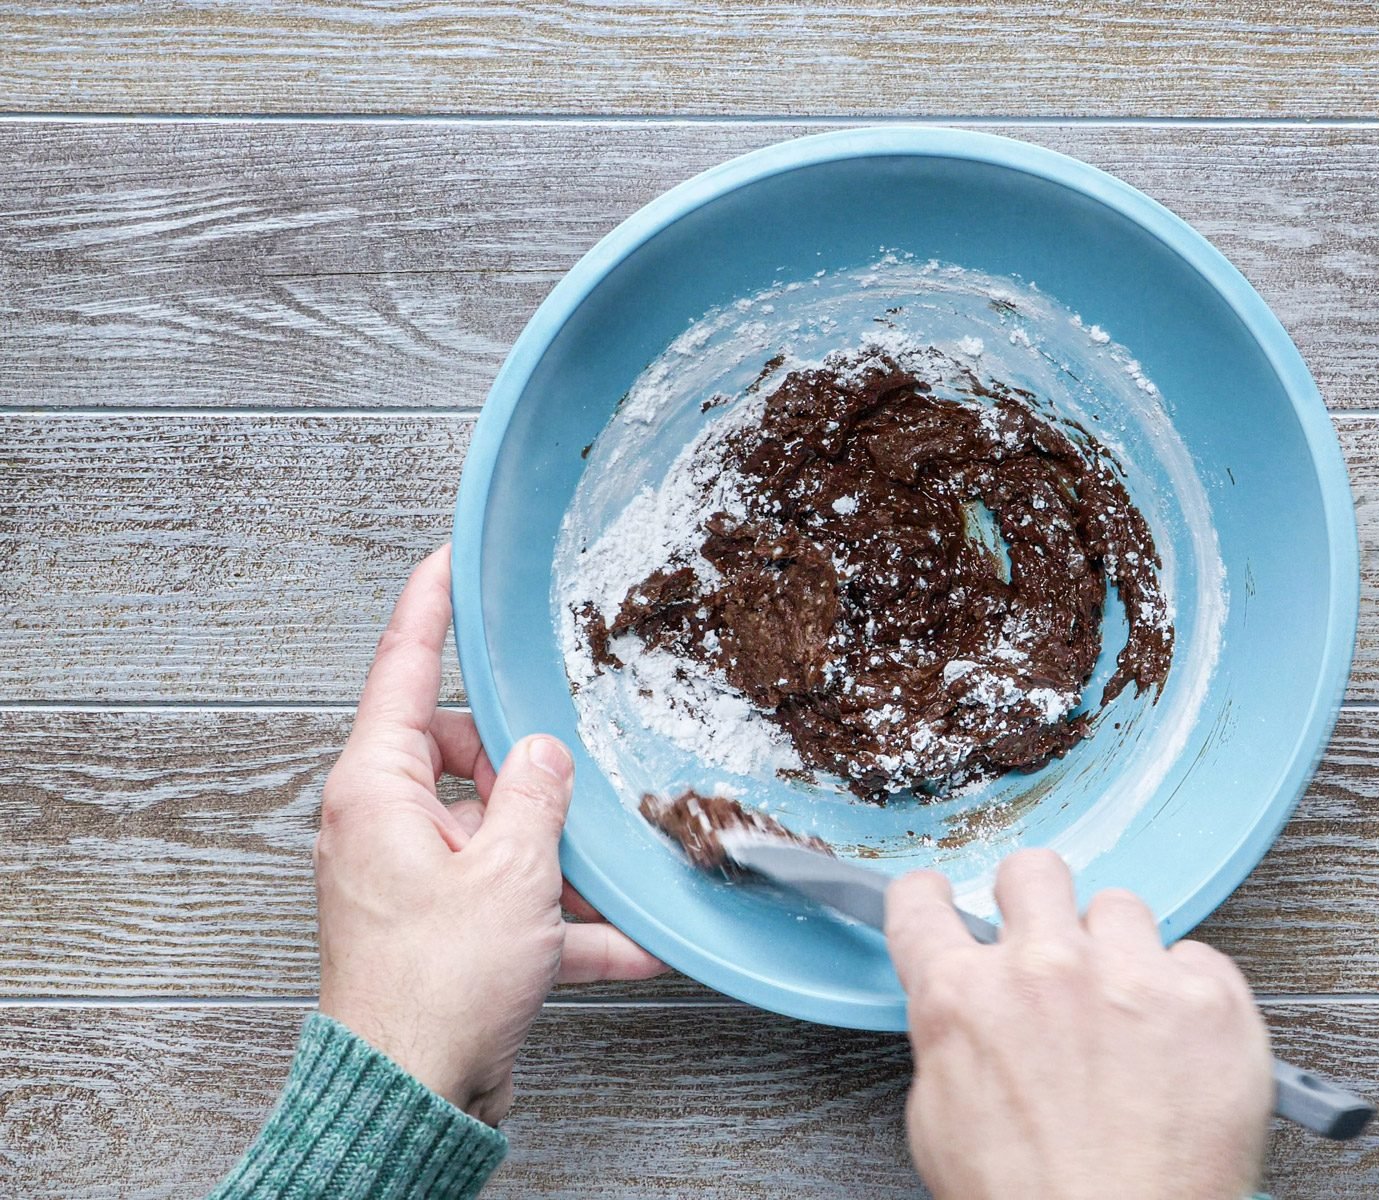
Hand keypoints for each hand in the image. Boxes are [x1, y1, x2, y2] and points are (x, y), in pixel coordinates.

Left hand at [315, 546, 665, 1123]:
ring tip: (613, 876)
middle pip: (467, 756)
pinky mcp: (445, 931)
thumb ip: (534, 795)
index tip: (450, 558)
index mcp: (378, 790)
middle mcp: (387, 825)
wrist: (414, 1098)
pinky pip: (514, 902)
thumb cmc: (435, 988)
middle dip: (530, 773)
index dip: (431, 609)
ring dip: (560, 859)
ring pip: (500, 833)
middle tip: (574, 786)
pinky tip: (631, 943)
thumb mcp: (509, 871)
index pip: (405, 671)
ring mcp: (416, 880)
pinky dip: (565, 922)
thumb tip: (542, 752)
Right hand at [887, 850, 1271, 1199]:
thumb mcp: (944, 1124)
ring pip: (1121, 906)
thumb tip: (970, 1016)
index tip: (942, 897)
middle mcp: (1044, 970)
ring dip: (1120, 949)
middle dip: (1037, 901)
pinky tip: (1180, 1043)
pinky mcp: (1208, 998)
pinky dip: (1189, 993)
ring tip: (1129, 1011)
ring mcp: (1130, 976)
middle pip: (1033, 871)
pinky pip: (1197, 957)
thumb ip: (955, 1042)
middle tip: (1053, 943)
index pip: (921, 903)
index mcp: (963, 1000)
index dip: (930, 897)